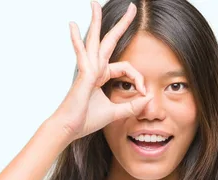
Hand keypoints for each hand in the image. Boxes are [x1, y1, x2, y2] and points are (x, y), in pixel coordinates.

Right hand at [51, 1, 152, 140]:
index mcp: (101, 76)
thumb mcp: (115, 113)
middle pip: (110, 41)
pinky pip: (82, 53)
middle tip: (133, 7)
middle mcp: (94, 68)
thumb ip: (132, 107)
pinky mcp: (84, 74)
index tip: (143, 93)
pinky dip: (77, 39)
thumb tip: (148, 100)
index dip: (138, 79)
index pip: (126, 68)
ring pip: (94, 40)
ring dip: (96, 21)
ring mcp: (87, 69)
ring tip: (94, 3)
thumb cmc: (86, 120)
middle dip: (122, 24)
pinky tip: (73, 25)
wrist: (70, 128)